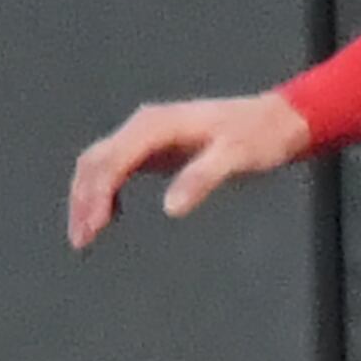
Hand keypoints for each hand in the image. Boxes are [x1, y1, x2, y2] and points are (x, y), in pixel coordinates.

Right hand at [69, 89, 310, 248]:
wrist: (278, 119)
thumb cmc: (260, 136)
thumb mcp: (236, 157)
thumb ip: (202, 179)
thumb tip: (170, 209)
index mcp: (155, 125)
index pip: (111, 161)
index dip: (96, 196)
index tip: (91, 229)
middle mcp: (144, 125)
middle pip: (96, 162)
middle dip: (83, 200)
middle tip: (81, 241)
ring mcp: (147, 134)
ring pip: (100, 163)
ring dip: (88, 197)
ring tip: (86, 236)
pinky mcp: (154, 146)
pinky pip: (117, 166)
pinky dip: (104, 191)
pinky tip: (109, 217)